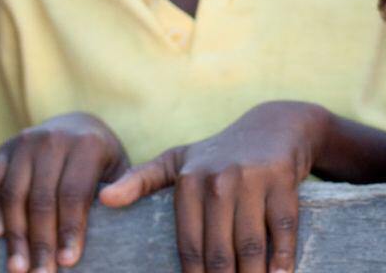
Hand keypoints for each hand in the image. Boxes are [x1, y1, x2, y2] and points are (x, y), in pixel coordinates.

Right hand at [0, 112, 129, 272]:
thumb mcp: (119, 167)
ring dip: (15, 235)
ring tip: (18, 267)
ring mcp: (24, 142)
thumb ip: (127, 185)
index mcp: (86, 143)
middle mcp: (52, 139)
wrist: (74, 125)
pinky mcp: (3, 150)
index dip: (70, 230)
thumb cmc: (100, 158)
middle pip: (42, 199)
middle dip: (41, 242)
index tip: (68, 261)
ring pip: (13, 195)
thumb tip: (113, 202)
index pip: (74, 194)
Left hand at [99, 101, 328, 272]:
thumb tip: (103, 200)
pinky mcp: (281, 180)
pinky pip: (283, 229)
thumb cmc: (218, 154)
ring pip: (250, 245)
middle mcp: (218, 179)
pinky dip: (283, 258)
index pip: (188, 246)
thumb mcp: (177, 161)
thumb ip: (139, 180)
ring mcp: (252, 179)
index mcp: (188, 181)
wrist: (273, 126)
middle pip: (219, 252)